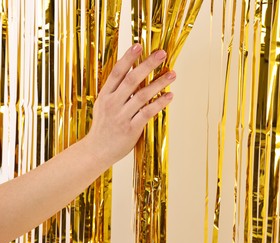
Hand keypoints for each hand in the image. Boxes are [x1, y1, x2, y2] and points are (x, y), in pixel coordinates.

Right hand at [83, 43, 175, 165]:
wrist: (96, 150)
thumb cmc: (104, 126)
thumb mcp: (104, 105)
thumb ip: (117, 91)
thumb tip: (135, 75)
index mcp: (105, 95)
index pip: (117, 72)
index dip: (128, 58)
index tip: (139, 46)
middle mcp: (112, 103)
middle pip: (131, 80)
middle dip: (148, 65)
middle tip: (162, 54)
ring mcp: (121, 116)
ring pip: (142, 95)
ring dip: (159, 83)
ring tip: (172, 74)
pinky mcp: (131, 128)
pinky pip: (147, 112)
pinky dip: (160, 103)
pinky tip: (170, 95)